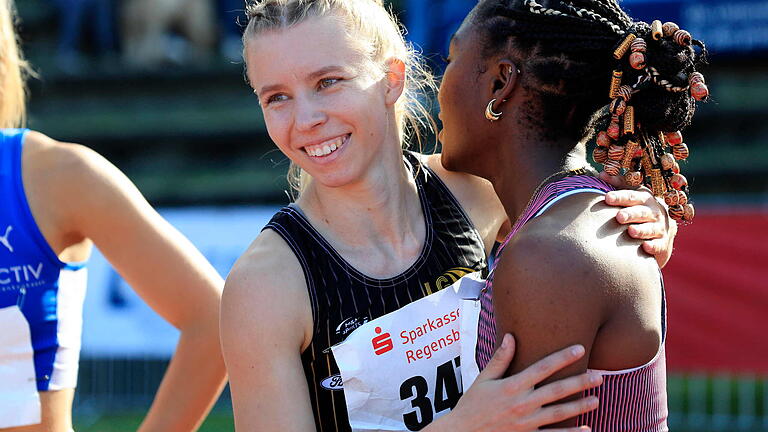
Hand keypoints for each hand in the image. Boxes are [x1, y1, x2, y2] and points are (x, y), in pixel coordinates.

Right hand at [429, 334, 600, 431]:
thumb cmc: (472, 405)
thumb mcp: (483, 379)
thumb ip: (500, 359)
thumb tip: (511, 336)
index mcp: (513, 386)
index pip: (542, 368)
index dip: (562, 358)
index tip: (579, 349)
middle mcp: (522, 403)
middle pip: (557, 391)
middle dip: (580, 382)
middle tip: (600, 376)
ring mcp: (526, 422)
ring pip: (559, 413)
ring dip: (580, 407)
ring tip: (597, 400)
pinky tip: (587, 430)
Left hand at [604, 188, 676, 267]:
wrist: (661, 232)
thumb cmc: (639, 209)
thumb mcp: (632, 195)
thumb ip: (618, 184)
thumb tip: (602, 174)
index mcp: (645, 198)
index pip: (632, 196)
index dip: (620, 196)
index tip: (607, 197)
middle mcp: (654, 212)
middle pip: (642, 212)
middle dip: (630, 214)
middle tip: (619, 216)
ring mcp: (660, 228)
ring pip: (651, 228)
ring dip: (642, 230)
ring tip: (631, 231)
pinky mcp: (662, 244)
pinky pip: (659, 245)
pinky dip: (653, 246)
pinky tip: (645, 247)